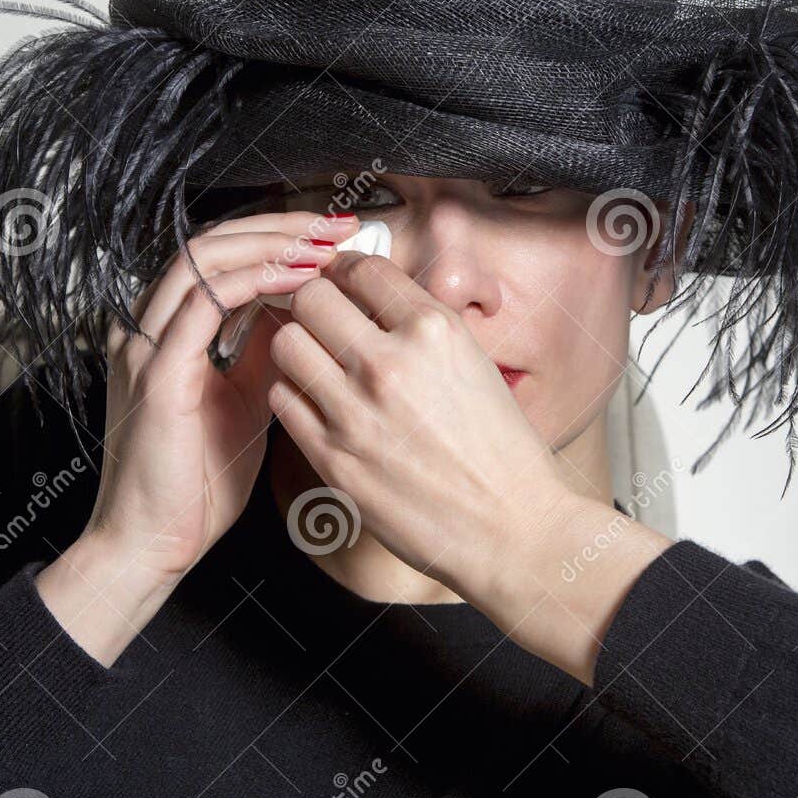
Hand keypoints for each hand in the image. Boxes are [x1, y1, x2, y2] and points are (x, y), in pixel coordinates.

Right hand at [36, 210, 357, 664]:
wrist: (153, 543)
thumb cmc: (199, 482)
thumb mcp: (246, 400)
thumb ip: (263, 353)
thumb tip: (305, 312)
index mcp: (168, 329)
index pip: (223, 252)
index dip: (280, 234)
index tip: (337, 234)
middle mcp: (149, 325)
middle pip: (215, 240)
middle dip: (283, 225)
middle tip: (339, 224)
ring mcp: (147, 345)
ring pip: (206, 257)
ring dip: (272, 244)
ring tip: (324, 244)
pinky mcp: (156, 374)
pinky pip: (201, 303)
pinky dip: (253, 281)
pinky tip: (296, 280)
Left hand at [265, 251, 673, 682]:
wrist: (513, 529)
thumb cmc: (503, 453)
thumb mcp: (475, 364)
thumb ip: (422, 328)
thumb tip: (375, 298)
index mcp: (435, 331)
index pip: (362, 268)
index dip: (347, 271)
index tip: (344, 282)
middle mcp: (390, 363)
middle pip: (312, 298)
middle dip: (314, 302)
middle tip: (323, 319)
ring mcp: (355, 413)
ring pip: (286, 345)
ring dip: (298, 346)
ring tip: (317, 361)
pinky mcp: (333, 459)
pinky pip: (283, 401)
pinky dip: (294, 394)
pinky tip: (317, 402)